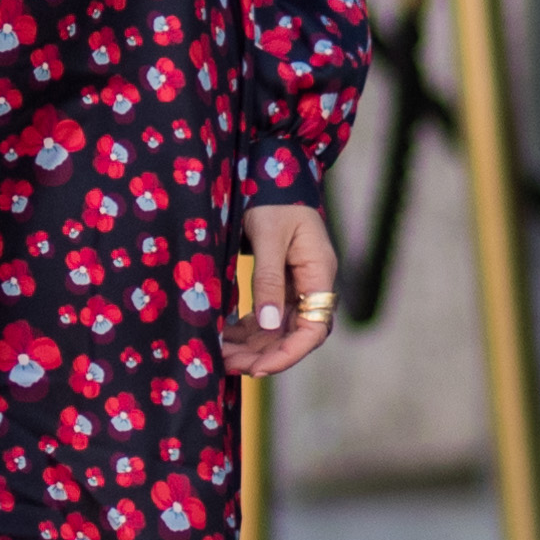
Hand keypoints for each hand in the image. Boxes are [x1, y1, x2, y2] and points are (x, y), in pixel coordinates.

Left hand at [219, 203, 335, 379]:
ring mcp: (297, 286)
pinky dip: (248, 330)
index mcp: (319, 273)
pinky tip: (225, 337)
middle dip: (263, 355)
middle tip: (228, 365)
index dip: (289, 354)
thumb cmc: (272, 197)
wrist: (270, 170)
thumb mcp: (268, 235)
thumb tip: (267, 324)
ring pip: (278, 330)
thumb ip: (268, 278)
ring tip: (221, 355)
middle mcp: (312, 285)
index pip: (314, 328)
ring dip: (253, 346)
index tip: (258, 369)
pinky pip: (267, 317)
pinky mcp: (280, 283)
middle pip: (295, 335)